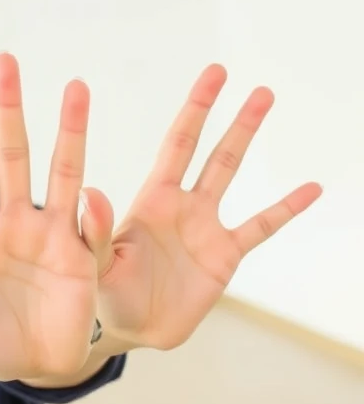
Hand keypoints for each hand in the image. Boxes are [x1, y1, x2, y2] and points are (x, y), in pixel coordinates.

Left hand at [0, 54, 99, 382]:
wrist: (40, 368)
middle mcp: (14, 224)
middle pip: (12, 155)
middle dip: (8, 109)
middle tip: (6, 58)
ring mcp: (52, 236)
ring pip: (62, 172)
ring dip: (69, 131)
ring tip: (75, 87)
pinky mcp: (83, 259)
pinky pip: (89, 229)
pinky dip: (92, 217)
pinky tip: (92, 200)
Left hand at [79, 63, 321, 349]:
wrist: (130, 328)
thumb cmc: (101, 292)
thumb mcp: (93, 263)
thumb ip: (95, 233)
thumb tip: (91, 192)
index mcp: (150, 200)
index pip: (176, 145)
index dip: (194, 110)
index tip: (212, 75)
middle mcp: (180, 204)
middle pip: (207, 149)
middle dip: (221, 113)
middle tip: (236, 75)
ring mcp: (205, 227)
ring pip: (230, 174)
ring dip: (246, 138)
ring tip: (264, 99)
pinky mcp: (225, 256)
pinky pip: (261, 227)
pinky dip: (286, 209)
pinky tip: (311, 187)